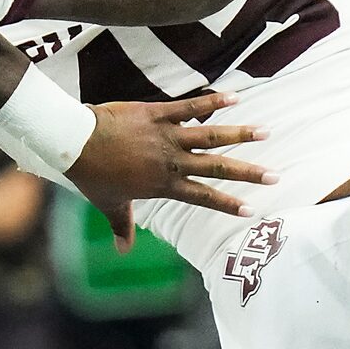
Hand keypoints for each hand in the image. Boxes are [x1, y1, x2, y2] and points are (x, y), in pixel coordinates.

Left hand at [67, 94, 272, 245]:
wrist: (75, 142)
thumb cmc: (92, 174)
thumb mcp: (108, 204)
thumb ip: (121, 225)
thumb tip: (122, 251)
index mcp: (162, 184)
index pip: (202, 196)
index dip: (226, 203)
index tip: (251, 210)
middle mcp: (170, 161)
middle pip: (216, 167)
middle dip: (247, 172)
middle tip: (274, 176)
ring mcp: (166, 135)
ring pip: (210, 135)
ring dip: (240, 133)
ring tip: (266, 132)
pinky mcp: (158, 113)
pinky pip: (189, 106)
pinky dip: (212, 101)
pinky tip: (235, 97)